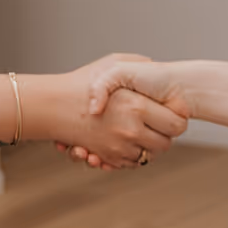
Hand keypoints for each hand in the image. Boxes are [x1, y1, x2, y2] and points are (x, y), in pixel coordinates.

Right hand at [60, 61, 196, 168]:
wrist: (52, 104)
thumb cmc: (82, 81)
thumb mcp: (113, 64)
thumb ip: (139, 63)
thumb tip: (157, 67)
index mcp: (136, 106)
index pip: (176, 124)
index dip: (176, 119)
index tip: (171, 113)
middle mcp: (130, 130)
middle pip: (165, 145)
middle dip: (163, 136)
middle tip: (157, 125)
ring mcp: (118, 147)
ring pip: (149, 157)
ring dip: (147, 147)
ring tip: (139, 131)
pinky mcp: (108, 158)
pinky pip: (130, 164)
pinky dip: (129, 157)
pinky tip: (123, 140)